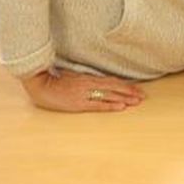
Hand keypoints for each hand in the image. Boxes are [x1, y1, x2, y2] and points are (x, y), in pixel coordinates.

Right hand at [19, 68, 144, 111]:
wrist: (41, 85)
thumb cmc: (54, 81)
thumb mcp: (72, 76)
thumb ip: (84, 79)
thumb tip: (96, 82)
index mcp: (88, 78)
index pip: (111, 81)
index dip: (125, 85)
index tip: (137, 88)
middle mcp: (89, 84)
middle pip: (114, 87)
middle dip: (129, 92)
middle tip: (143, 96)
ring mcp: (84, 93)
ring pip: (109, 95)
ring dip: (124, 98)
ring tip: (137, 102)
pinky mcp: (79, 103)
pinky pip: (98, 104)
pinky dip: (110, 105)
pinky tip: (121, 107)